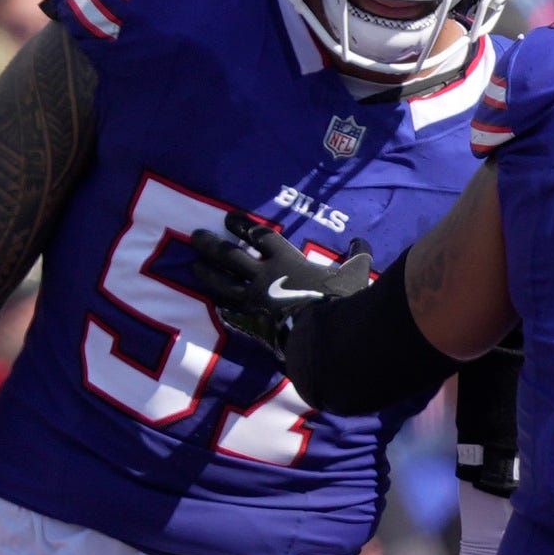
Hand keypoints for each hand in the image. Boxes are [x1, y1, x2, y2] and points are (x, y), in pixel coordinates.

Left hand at [182, 212, 373, 356]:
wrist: (325, 336)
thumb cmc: (340, 301)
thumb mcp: (355, 274)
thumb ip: (356, 256)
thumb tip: (361, 242)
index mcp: (287, 260)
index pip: (261, 237)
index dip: (243, 226)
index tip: (228, 218)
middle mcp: (265, 276)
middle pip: (231, 256)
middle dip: (212, 245)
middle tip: (195, 236)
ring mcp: (256, 300)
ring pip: (223, 282)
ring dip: (207, 273)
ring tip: (192, 265)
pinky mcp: (254, 324)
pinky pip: (232, 313)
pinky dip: (222, 308)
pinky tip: (214, 305)